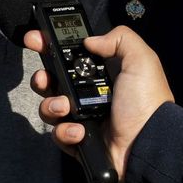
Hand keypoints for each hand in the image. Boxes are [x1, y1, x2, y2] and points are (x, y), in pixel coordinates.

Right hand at [25, 26, 173, 179]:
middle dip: (42, 78)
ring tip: (65, 108)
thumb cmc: (147, 103)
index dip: (50, 46)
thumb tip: (90, 40)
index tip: (35, 39)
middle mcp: (88, 95)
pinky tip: (80, 130)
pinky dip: (65, 131)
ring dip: (52, 105)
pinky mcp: (77, 140)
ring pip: (49, 107)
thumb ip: (120, 39)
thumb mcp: (141, 61)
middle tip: (45, 78)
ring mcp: (81, 118)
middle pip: (52, 81)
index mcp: (101, 75)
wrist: (147, 144)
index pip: (70, 57)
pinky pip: (58, 133)